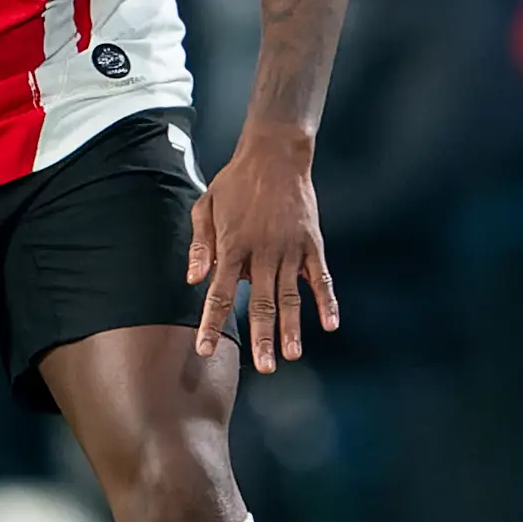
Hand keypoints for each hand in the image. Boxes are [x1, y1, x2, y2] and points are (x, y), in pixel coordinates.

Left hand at [186, 127, 338, 374]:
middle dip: (262, 337)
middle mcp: (262, 252)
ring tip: (291, 355)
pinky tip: (330, 323)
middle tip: (264, 367)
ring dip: (292, 327)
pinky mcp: (312, 243)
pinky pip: (320, 277)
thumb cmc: (236, 181)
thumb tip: (193, 279)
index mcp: (232, 246)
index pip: (218, 293)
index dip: (211, 323)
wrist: (275, 154)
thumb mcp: (206, 206)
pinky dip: (326, 300)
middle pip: (261, 303)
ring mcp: (290, 249)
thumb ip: (200, 244)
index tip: (204, 350)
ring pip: (291, 296)